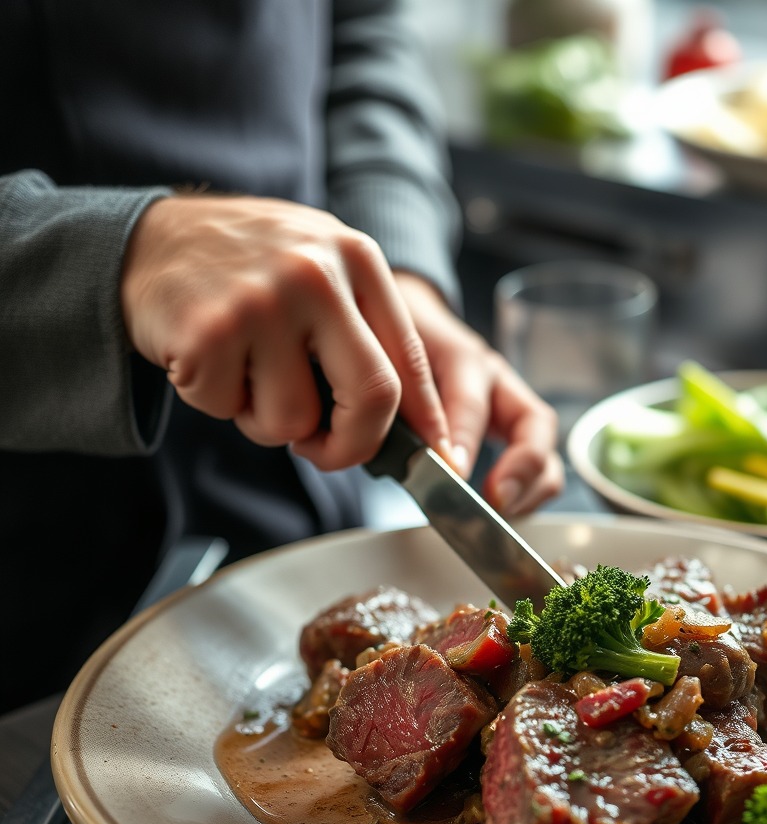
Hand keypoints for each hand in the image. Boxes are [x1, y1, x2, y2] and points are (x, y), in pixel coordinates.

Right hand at [120, 193, 452, 469]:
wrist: (149, 240)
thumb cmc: (248, 272)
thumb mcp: (322, 274)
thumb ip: (367, 334)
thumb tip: (418, 425)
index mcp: (357, 258)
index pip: (411, 359)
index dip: (425, 419)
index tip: (432, 455)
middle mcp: (316, 273)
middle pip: (373, 397)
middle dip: (354, 446)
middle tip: (328, 450)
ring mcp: (261, 301)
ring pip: (292, 420)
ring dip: (266, 420)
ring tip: (245, 372)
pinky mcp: (207, 331)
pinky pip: (229, 411)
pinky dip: (218, 402)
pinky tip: (207, 358)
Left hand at [394, 272, 563, 515]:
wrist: (398, 317)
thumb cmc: (388, 343)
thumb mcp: (381, 357)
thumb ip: (386, 397)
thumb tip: (376, 446)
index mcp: (461, 356)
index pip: (471, 401)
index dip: (464, 440)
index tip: (453, 474)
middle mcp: (495, 379)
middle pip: (533, 422)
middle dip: (520, 468)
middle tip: (495, 501)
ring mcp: (509, 402)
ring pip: (544, 446)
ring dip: (531, 485)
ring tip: (501, 513)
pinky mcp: (512, 427)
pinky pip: (538, 462)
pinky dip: (528, 491)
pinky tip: (501, 510)